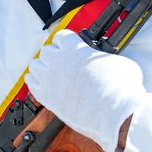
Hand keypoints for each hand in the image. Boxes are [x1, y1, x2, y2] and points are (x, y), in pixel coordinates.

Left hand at [25, 30, 146, 151]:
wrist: (116, 114)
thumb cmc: (121, 88)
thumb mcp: (120, 62)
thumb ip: (106, 58)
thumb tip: (108, 63)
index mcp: (73, 47)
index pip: (61, 36)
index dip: (67, 43)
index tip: (70, 49)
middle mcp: (57, 60)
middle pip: (46, 51)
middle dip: (54, 56)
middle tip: (64, 65)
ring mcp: (49, 78)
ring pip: (35, 66)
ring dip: (43, 69)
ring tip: (53, 76)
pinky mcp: (46, 97)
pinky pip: (31, 83)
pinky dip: (36, 83)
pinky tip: (44, 86)